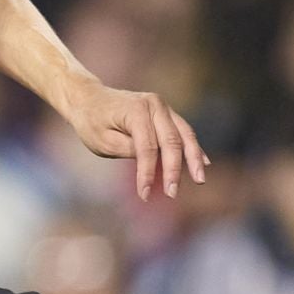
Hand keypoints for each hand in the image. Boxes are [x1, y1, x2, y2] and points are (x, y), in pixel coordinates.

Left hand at [65, 83, 207, 199]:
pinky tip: (204, 163)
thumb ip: (129, 149)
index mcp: (136, 110)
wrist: (89, 98)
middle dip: (174, 169)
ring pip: (184, 134)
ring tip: (200, 179)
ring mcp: (163, 107)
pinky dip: (193, 148)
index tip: (144, 194)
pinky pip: (184, 131)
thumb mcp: (103, 140)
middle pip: (171, 141)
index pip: (147, 147)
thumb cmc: (92, 121)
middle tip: (172, 193)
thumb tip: (152, 161)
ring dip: (193, 158)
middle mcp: (154, 105)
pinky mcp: (166, 114)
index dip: (147, 172)